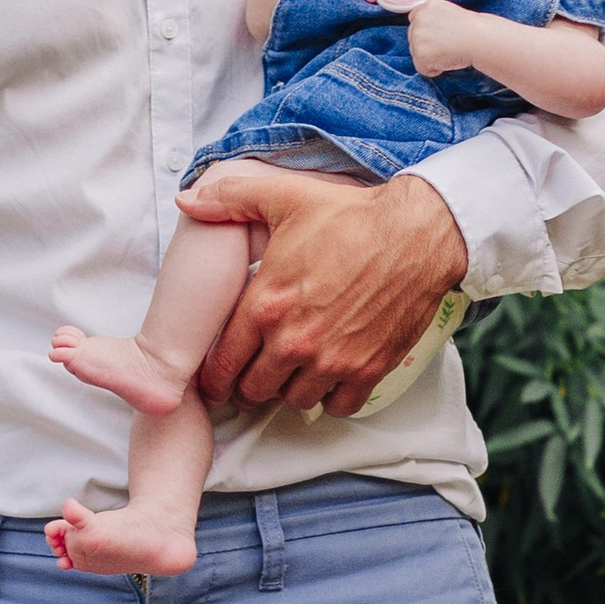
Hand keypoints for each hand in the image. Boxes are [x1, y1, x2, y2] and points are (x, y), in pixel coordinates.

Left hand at [184, 163, 467, 417]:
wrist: (417, 233)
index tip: (217, 376)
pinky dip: (332, 397)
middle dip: (249, 383)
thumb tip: (187, 199)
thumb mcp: (282, 197)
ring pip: (295, 400)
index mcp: (265, 305)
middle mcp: (294, 341)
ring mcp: (332, 360)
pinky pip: (338, 406)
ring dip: (291, 389)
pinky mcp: (368, 369)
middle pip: (254, 389)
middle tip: (255, 372)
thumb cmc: (350, 216)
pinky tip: (331, 377)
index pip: (222, 363)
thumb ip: (228, 198)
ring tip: (294, 370)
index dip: (215, 375)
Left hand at [404, 0, 476, 80]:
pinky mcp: (420, 54)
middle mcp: (419, 19)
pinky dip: (434, 69)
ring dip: (432, 57)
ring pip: (417, 54)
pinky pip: (422, 68)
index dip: (426, 32)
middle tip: (448, 46)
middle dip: (428, 46)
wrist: (480, 39)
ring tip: (450, 51)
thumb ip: (434, 19)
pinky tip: (447, 60)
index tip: (439, 37)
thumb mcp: (450, 13)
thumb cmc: (473, 30)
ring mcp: (417, 36)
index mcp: (427, 6)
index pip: (414, 20)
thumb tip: (427, 35)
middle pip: (413, 39)